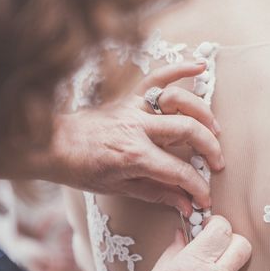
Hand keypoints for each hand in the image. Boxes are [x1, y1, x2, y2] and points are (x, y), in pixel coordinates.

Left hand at [48, 62, 222, 215]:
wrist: (53, 145)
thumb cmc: (82, 169)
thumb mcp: (120, 188)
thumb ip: (157, 194)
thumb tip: (185, 204)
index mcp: (134, 157)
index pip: (179, 172)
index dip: (198, 188)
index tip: (205, 199)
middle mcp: (137, 129)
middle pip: (188, 131)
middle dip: (210, 149)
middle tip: (216, 164)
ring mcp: (133, 108)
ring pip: (179, 101)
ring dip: (203, 114)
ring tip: (214, 129)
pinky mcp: (128, 97)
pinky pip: (156, 77)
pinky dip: (179, 69)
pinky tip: (199, 66)